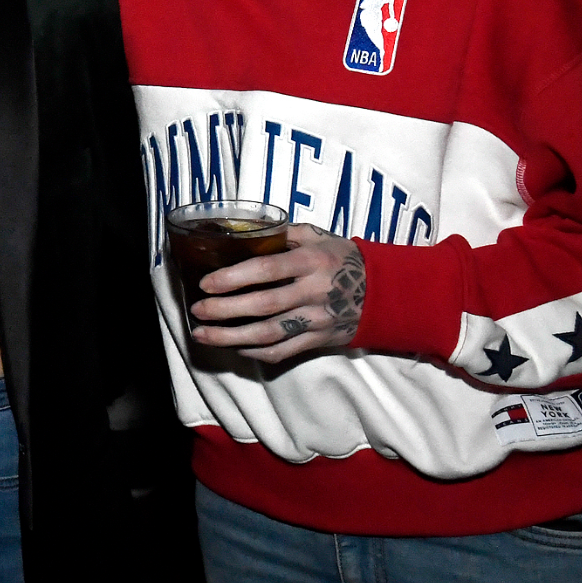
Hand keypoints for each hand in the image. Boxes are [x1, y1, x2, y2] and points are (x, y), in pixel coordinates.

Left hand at [189, 223, 364, 363]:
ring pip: (269, 334)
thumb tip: (244, 230)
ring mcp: (317, 320)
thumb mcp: (319, 236)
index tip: (206, 284)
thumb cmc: (343, 258)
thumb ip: (284, 234)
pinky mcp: (320, 341)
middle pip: (263, 306)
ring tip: (202, 335)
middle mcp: (314, 292)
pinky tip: (234, 347)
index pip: (266, 270)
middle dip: (224, 311)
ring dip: (231, 338)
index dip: (233, 278)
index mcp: (311, 261)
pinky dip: (255, 352)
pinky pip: (283, 352)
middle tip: (196, 311)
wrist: (384, 292)